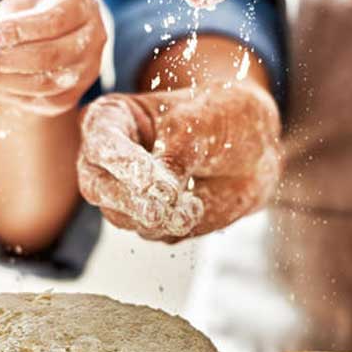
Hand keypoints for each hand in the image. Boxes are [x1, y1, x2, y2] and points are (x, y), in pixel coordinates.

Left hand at [0, 0, 106, 115]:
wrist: (66, 34)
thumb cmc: (39, 12)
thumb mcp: (23, 3)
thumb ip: (4, 17)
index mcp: (82, 9)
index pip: (52, 22)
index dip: (17, 30)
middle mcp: (92, 42)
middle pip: (48, 57)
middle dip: (2, 59)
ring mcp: (85, 74)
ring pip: (43, 85)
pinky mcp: (69, 98)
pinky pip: (37, 101)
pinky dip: (3, 92)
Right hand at [77, 80, 280, 241]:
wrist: (254, 149)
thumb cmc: (222, 118)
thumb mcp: (202, 122)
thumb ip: (177, 155)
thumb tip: (160, 195)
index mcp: (111, 119)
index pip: (102, 143)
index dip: (123, 162)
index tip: (152, 178)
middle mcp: (108, 159)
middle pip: (96, 186)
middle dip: (130, 200)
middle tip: (160, 209)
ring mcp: (123, 193)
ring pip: (121, 217)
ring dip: (158, 217)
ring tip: (193, 205)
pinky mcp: (145, 220)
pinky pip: (151, 233)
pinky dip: (174, 225)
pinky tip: (197, 206)